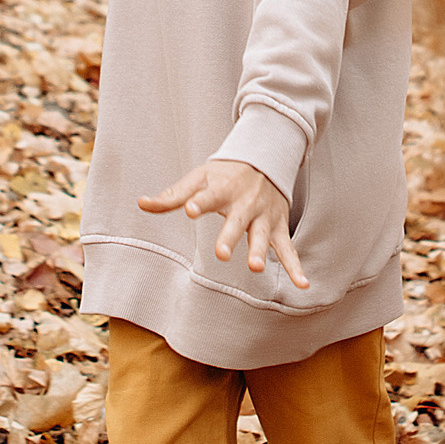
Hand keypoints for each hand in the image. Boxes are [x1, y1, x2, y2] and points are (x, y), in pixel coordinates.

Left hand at [139, 158, 308, 289]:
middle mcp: (245, 203)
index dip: (200, 202)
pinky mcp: (278, 228)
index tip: (190, 210)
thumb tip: (141, 203)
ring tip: (255, 268)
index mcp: (223, 189)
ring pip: (262, 236)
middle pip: (237, 221)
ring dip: (260, 251)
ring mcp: (264, 217)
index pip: (209, 195)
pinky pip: (288, 249)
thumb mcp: (199, 178)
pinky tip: (302, 284)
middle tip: (221, 253)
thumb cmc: (225, 174)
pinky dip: (296, 267)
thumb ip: (172, 196)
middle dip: (230, 236)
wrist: (266, 159)